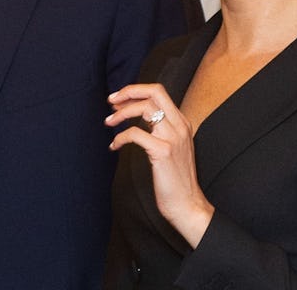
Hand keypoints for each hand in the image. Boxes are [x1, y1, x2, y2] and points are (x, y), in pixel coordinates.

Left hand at [106, 83, 213, 247]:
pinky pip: (135, 133)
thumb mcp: (172, 147)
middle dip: (129, 91)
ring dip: (121, 113)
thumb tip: (136, 114)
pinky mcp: (163, 152)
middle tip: (111, 101)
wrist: (188, 205)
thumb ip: (160, 130)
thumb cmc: (176, 179)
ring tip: (108, 123)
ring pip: (144, 108)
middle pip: (154, 91)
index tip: (119, 99)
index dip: (135, 91)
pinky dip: (120, 137)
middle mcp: (179, 126)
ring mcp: (172, 138)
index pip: (159, 92)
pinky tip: (114, 146)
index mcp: (182, 122)